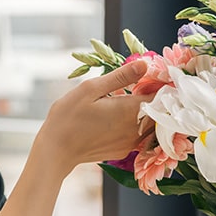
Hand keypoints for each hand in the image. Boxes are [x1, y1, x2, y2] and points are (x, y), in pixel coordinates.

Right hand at [33, 60, 153, 174]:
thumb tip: (145, 64)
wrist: (56, 151)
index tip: (152, 75)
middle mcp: (136, 129)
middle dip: (155, 97)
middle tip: (141, 84)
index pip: (160, 95)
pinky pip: (140, 135)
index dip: (160, 83)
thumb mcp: (91, 88)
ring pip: (151, 124)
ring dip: (146, 111)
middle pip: (159, 111)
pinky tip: (120, 117)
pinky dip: (137, 124)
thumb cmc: (68, 117)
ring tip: (130, 99)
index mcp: (130, 110)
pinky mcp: (124, 151)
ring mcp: (131, 143)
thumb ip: (121, 76)